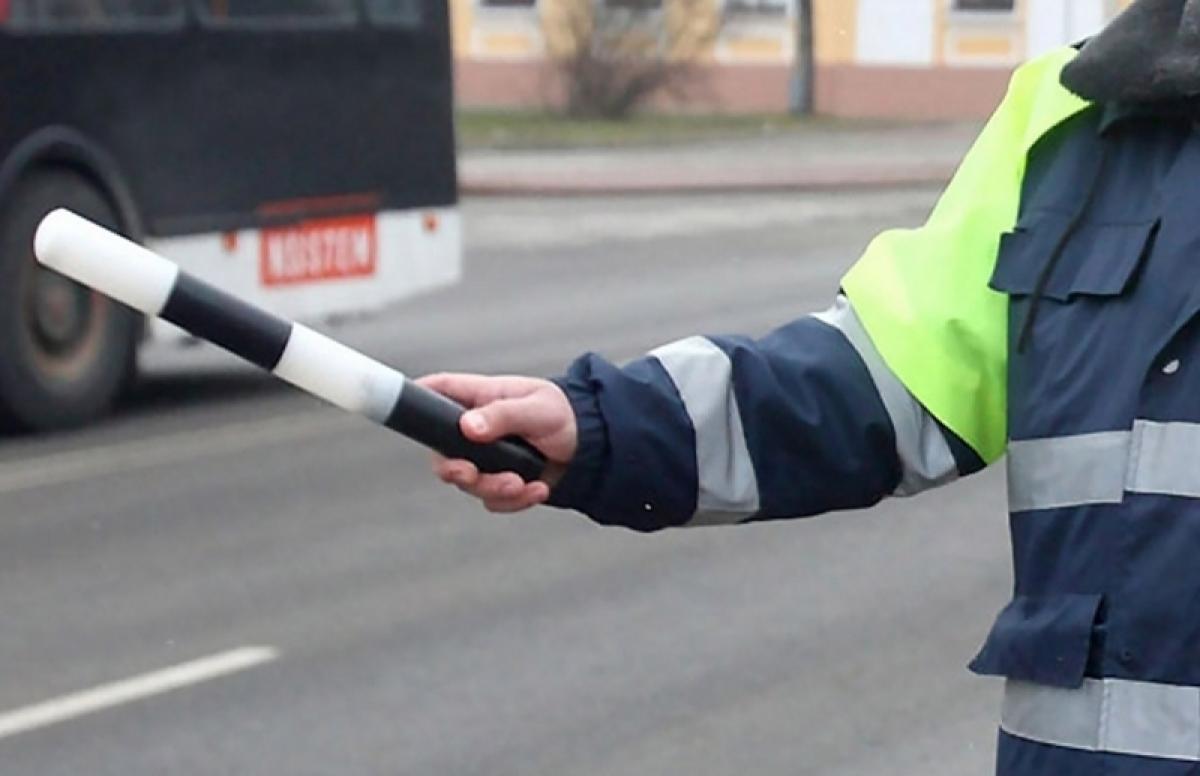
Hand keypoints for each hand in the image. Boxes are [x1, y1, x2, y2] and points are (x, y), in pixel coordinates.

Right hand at [416, 373, 576, 512]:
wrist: (593, 448)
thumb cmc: (564, 414)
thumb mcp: (536, 409)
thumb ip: (502, 416)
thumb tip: (468, 426)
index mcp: (480, 398)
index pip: (438, 391)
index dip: (416, 397)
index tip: (409, 412)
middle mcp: (476, 429)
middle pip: (441, 452)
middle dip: (454, 470)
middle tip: (470, 475)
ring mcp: (486, 458)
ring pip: (467, 483)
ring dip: (493, 489)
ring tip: (522, 484)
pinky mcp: (500, 482)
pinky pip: (493, 500)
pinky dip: (515, 501)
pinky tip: (538, 490)